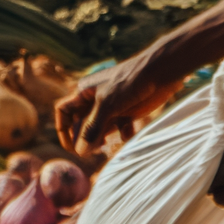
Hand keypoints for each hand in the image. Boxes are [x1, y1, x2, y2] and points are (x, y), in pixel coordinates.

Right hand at [54, 59, 184, 151]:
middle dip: (83, 138)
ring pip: (100, 128)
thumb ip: (93, 128)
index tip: (71, 147)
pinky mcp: (128, 112)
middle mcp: (95, 100)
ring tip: (105, 147)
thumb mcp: (107, 105)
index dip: (63, 129)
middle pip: (82, 123)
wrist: (160, 71)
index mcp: (84, 92)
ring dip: (100, 139)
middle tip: (89, 152)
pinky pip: (119, 129)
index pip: (64, 111)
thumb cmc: (130, 81)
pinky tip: (127, 135)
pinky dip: (122, 135)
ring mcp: (112, 107)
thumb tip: (80, 152)